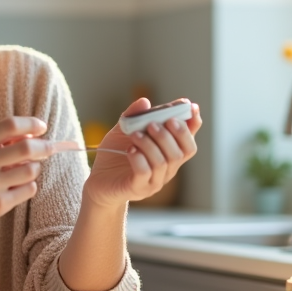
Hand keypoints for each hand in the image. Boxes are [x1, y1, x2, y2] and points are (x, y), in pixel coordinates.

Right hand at [0, 117, 52, 246]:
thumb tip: (32, 136)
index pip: (11, 125)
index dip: (31, 124)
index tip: (42, 127)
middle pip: (27, 148)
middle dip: (44, 146)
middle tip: (49, 147)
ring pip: (32, 170)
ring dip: (34, 167)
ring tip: (25, 169)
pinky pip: (29, 189)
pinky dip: (29, 185)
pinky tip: (17, 186)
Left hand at [83, 98, 201, 209]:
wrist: (98, 180)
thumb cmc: (116, 154)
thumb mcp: (123, 131)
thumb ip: (134, 117)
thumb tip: (144, 102)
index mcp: (168, 154)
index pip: (189, 142)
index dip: (193, 124)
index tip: (189, 106)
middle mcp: (167, 169)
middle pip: (181, 153)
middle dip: (172, 135)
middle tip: (154, 124)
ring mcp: (154, 181)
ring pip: (163, 162)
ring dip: (150, 145)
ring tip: (135, 134)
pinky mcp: (138, 188)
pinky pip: (145, 173)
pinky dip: (139, 158)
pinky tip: (130, 150)